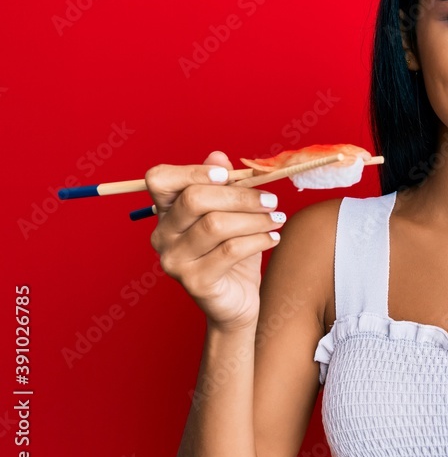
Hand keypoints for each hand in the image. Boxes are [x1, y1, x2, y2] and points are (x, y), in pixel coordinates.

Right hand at [145, 150, 284, 330]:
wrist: (235, 301)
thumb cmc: (232, 252)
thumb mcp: (230, 214)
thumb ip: (223, 185)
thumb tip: (218, 156)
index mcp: (166, 212)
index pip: (160, 179)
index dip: (192, 171)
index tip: (228, 175)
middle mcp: (162, 235)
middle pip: (194, 200)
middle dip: (240, 196)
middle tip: (272, 199)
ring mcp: (175, 260)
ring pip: (216, 225)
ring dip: (255, 218)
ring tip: (278, 219)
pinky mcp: (195, 281)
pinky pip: (230, 251)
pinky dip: (258, 240)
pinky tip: (273, 238)